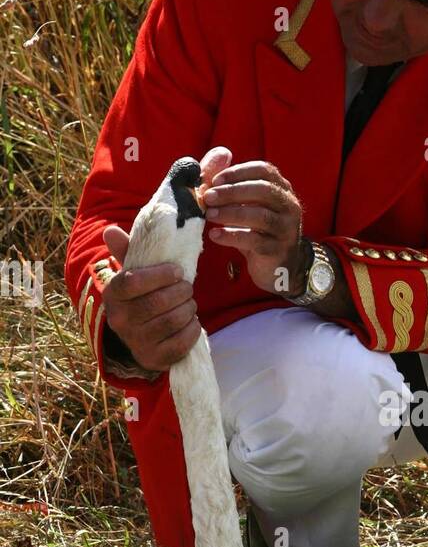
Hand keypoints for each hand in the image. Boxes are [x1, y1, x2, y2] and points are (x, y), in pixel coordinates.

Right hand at [100, 146, 231, 370]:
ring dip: (189, 310)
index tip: (177, 272)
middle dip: (183, 293)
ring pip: (179, 319)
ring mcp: (139, 340)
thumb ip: (148, 229)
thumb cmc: (145, 291)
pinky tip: (186, 324)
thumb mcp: (143, 260)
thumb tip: (158, 189)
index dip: (163, 276)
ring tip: (184, 304)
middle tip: (183, 289)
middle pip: (166, 300)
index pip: (139, 280)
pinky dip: (193, 331)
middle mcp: (121, 317)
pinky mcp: (157, 358)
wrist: (139, 339)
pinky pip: (187, 339)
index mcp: (116, 290)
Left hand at [202, 160, 305, 295]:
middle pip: (263, 191)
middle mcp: (289, 206)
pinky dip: (232, 236)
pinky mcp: (278, 250)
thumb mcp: (248, 205)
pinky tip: (215, 235)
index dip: (238, 172)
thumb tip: (218, 155)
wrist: (278, 267)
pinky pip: (254, 240)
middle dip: (232, 192)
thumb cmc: (258, 231)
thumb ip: (233, 183)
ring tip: (209, 215)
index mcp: (282, 190)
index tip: (216, 180)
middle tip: (208, 197)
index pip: (264, 171)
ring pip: (260, 216)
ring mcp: (286, 229)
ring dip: (230, 213)